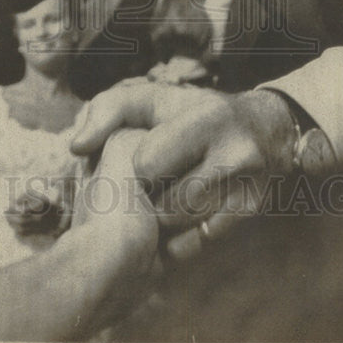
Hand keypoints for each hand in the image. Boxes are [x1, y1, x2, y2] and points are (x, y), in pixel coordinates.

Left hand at [71, 83, 299, 259]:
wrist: (266, 131)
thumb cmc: (193, 114)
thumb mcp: (156, 100)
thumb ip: (109, 110)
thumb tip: (77, 145)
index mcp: (208, 119)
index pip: (150, 163)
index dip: (139, 167)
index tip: (144, 161)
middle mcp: (235, 153)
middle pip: (166, 202)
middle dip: (150, 197)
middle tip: (151, 185)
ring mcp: (248, 186)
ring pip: (181, 224)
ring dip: (162, 219)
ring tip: (163, 198)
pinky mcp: (251, 212)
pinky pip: (200, 242)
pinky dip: (181, 237)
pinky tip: (180, 219)